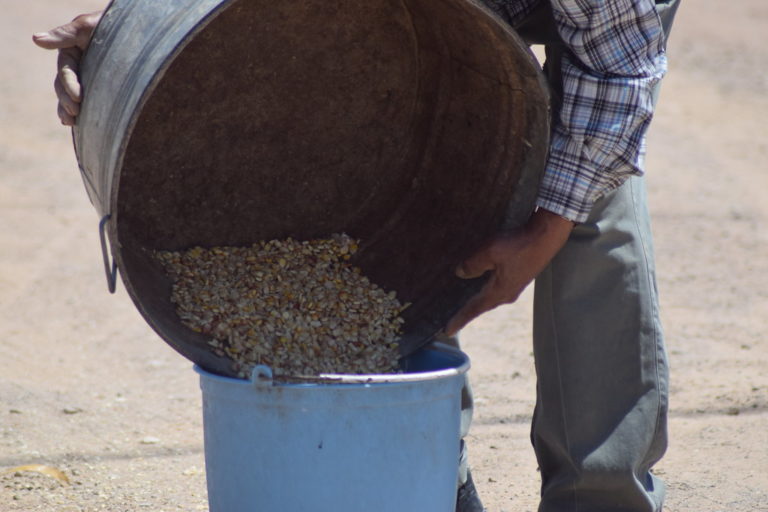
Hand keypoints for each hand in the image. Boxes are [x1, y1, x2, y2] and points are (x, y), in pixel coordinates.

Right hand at [33, 11, 102, 124]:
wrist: (134, 31)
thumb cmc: (110, 25)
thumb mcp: (87, 27)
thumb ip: (64, 35)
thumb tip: (36, 39)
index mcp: (70, 55)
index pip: (66, 73)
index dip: (70, 85)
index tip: (78, 97)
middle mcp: (76, 69)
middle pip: (64, 88)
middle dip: (67, 101)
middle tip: (75, 112)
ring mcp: (86, 80)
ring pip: (71, 98)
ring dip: (68, 110)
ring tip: (70, 122)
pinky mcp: (98, 89)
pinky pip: (86, 103)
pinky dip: (79, 113)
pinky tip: (76, 124)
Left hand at [444, 209, 573, 335]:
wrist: (546, 236)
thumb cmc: (519, 244)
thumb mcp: (490, 252)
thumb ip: (472, 264)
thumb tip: (460, 273)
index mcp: (499, 292)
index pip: (474, 309)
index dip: (459, 319)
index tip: (447, 332)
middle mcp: (507, 294)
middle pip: (481, 306)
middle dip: (466, 313)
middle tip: (451, 322)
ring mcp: (514, 286)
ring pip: (489, 297)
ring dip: (475, 302)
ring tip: (461, 305)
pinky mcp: (518, 277)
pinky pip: (495, 288)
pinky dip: (484, 290)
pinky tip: (478, 283)